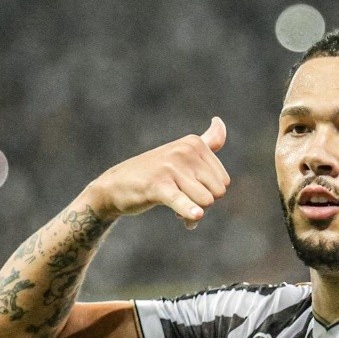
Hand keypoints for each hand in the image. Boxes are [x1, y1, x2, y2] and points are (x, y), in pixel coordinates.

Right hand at [82, 117, 229, 228]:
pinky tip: (195, 216)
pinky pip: (181, 200)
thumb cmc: (154, 172)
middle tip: (183, 202)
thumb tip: (219, 120)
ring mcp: (171, 167)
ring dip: (192, 214)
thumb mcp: (181, 152)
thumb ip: (206, 141)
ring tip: (176, 210)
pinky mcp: (157, 185)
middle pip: (217, 192)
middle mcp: (184, 151)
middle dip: (203, 204)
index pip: (223, 181)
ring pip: (205, 201)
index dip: (209, 193)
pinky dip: (189, 210)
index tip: (191, 192)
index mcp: (194, 144)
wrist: (115, 185)